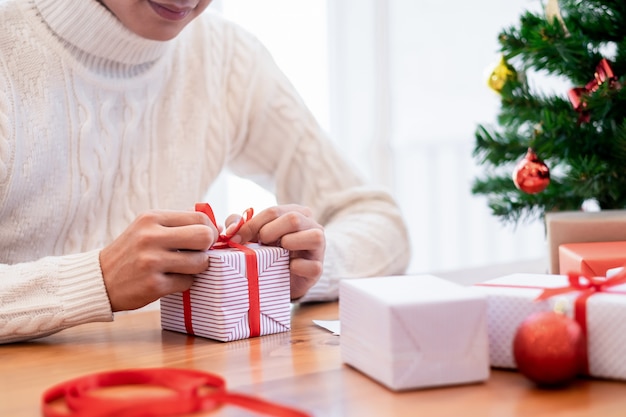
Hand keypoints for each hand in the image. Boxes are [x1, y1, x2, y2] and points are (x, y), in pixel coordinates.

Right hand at [99, 210, 218, 311]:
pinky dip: (184, 283)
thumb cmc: (132, 252)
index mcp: (152, 218)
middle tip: (199, 254)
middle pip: (205, 236)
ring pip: (200, 262)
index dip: (210, 230)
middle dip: (208, 247)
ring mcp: (152, 261)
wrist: (99, 280)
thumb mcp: (148, 228)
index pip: (200, 217)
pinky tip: (169, 280)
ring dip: (197, 268)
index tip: (206, 239)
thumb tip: (217, 226)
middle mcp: (151, 237)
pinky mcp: (153, 285)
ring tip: (182, 268)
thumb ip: (179, 224)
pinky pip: (188, 282)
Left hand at [228, 205, 324, 299]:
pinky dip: (296, 267)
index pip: (274, 211)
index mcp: (295, 212)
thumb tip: (230, 230)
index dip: (252, 225)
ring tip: (277, 254)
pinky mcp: (319, 268)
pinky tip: (287, 268)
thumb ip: (240, 225)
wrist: (283, 280)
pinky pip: (312, 265)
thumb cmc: (269, 252)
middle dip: (270, 232)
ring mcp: (319, 246)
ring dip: (290, 244)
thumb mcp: (254, 236)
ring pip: (314, 236)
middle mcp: (311, 225)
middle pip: (293, 219)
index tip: (236, 239)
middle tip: (260, 244)